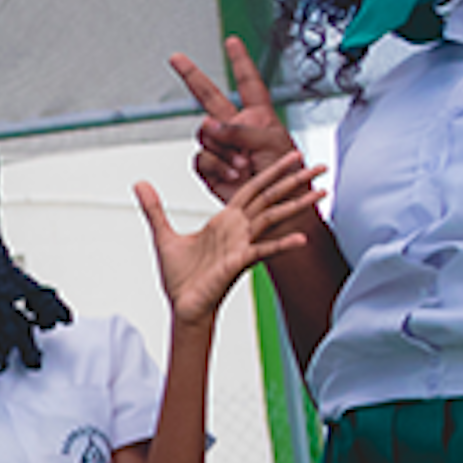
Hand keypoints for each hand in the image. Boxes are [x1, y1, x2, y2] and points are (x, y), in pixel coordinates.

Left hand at [141, 153, 312, 325]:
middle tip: (321, 166)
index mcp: (224, 221)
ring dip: (297, 205)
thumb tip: (140, 184)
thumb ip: (154, 209)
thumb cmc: (181, 277)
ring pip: (273, 218)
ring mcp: (242, 245)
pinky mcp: (238, 262)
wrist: (183, 306)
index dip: (271, 171)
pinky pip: (263, 250)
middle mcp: (238, 230)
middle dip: (295, 181)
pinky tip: (300, 239)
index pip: (252, 188)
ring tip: (322, 192)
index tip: (292, 157)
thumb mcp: (163, 235)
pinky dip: (281, 244)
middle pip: (270, 197)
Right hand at [170, 35, 304, 204]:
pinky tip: (232, 175)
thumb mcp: (272, 142)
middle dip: (192, 76)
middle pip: (209, 96)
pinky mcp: (212, 167)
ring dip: (223, 151)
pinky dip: (216, 167)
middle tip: (176, 59)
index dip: (239, 61)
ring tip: (243, 165)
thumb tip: (210, 124)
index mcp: (259, 115)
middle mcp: (237, 127)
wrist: (278, 205)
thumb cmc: (288, 172)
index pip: (248, 81)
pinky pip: (201, 159)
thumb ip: (240, 129)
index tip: (232, 42)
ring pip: (205, 135)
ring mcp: (223, 147)